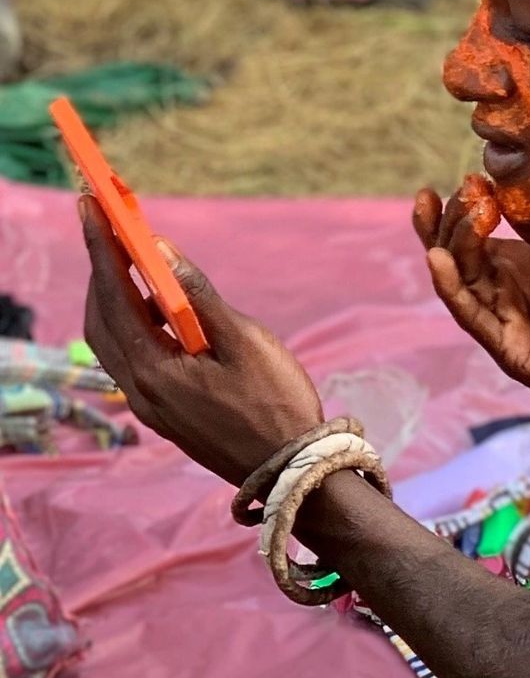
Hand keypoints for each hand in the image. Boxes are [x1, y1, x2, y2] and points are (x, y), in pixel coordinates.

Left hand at [80, 197, 323, 484]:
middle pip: (101, 323)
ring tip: (130, 262)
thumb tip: (161, 252)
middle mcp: (142, 392)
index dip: (102, 248)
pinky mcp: (167, 415)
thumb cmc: (276, 404)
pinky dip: (135, 325)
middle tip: (106, 229)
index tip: (91, 205)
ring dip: (115, 299)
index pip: (115, 297)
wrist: (291, 472)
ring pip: (114, 343)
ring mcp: (152, 408)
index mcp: (156, 372)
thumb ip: (200, 296)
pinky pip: (134, 360)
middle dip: (100, 273)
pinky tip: (160, 310)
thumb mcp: (245, 342)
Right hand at [415, 183, 529, 435]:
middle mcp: (505, 291)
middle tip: (453, 190)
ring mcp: (503, 319)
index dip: (464, 208)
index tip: (470, 177)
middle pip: (458, 255)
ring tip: (444, 213)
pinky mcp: (509, 348)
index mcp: (521, 265)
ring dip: (449, 246)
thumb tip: (509, 193)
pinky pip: (472, 316)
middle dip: (447, 221)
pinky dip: (452, 288)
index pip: (476, 234)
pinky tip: (441, 260)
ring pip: (459, 281)